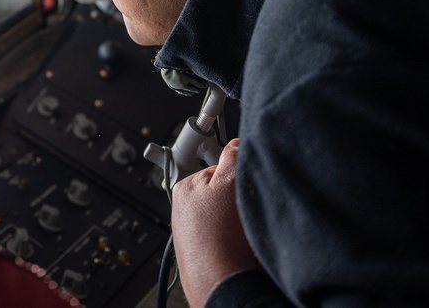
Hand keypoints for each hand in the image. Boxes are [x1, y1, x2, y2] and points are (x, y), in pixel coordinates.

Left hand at [171, 138, 259, 307]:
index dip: (237, 174)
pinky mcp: (205, 255)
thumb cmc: (220, 238)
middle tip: (245, 210)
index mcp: (184, 188)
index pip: (217, 168)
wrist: (221, 285)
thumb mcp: (229, 184)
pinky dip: (235, 240)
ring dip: (238, 221)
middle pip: (221, 193)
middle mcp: (183, 211)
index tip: (246, 182)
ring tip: (243, 232)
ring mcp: (193, 235)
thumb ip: (232, 159)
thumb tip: (235, 143)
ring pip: (225, 217)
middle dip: (237, 199)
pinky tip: (240, 247)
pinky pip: (226, 238)